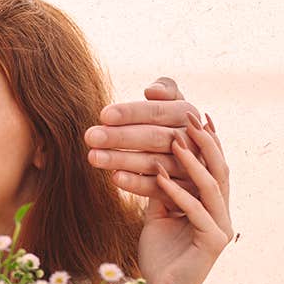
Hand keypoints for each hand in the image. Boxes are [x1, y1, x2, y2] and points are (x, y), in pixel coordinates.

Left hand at [85, 78, 218, 208]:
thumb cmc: (169, 127)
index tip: (103, 115)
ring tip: (93, 157)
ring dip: (122, 160)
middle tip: (90, 136)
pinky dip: (136, 183)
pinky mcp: (184, 193)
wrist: (187, 166)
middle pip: (155, 138)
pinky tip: (114, 178)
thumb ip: (167, 90)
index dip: (131, 113)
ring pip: (154, 163)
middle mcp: (193, 141)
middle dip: (120, 136)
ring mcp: (191, 169)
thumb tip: (152, 91)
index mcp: (188, 115)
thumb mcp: (172, 105)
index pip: (158, 112)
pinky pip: (158, 188)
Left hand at [138, 112, 231, 283]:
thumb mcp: (158, 213)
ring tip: (177, 140)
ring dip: (193, 162)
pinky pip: (196, 211)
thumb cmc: (159, 254)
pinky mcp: (214, 242)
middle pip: (219, 171)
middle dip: (205, 143)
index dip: (206, 141)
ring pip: (212, 187)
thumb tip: (155, 160)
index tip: (194, 114)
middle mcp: (222, 213)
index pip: (213, 167)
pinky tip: (162, 176)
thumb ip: (163, 189)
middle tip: (190, 117)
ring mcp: (221, 227)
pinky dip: (178, 192)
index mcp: (212, 205)